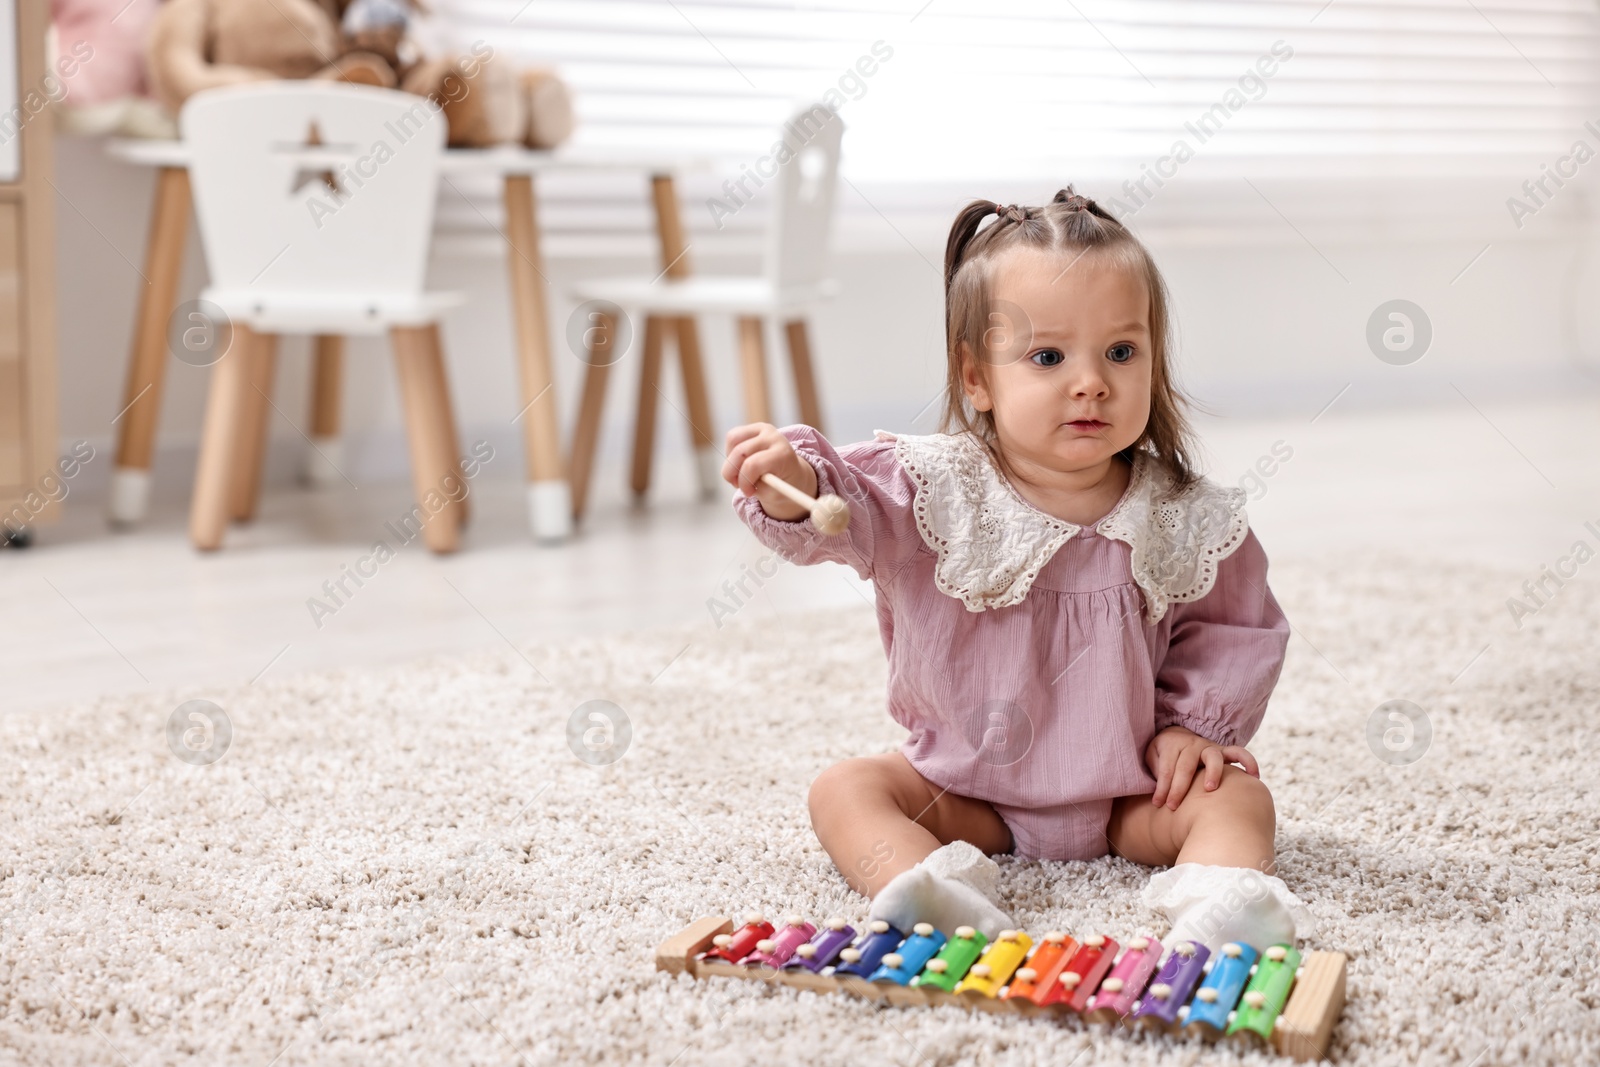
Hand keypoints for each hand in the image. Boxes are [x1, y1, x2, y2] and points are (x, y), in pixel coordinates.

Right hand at [722, 423, 817, 521]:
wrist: (791, 472)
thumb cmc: (781, 485)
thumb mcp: (772, 494)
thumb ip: (754, 487)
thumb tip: (737, 479)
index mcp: (783, 454)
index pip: (753, 464)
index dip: (744, 481)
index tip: (748, 493)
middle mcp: (774, 437)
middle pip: (739, 452)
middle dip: (732, 473)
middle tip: (738, 486)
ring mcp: (764, 429)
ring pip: (732, 440)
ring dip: (730, 462)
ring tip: (740, 474)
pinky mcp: (754, 427)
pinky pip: (732, 437)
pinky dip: (731, 453)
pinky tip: (741, 462)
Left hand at [1145, 725, 1259, 809]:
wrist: (1178, 737)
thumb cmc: (1163, 754)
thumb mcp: (1152, 757)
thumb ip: (1154, 770)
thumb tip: (1156, 792)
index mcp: (1172, 745)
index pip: (1167, 768)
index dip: (1162, 787)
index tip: (1158, 803)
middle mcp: (1192, 744)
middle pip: (1186, 766)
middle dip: (1179, 788)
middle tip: (1172, 806)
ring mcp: (1210, 748)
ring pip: (1213, 757)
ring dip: (1212, 772)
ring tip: (1210, 789)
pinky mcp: (1224, 752)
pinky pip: (1240, 753)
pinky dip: (1248, 762)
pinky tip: (1254, 777)